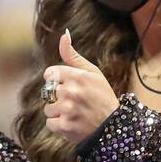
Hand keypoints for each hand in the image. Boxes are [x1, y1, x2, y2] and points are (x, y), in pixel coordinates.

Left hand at [42, 28, 119, 143]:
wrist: (113, 126)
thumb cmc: (102, 97)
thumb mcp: (92, 73)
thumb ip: (73, 56)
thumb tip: (64, 34)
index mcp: (77, 76)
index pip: (49, 74)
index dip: (57, 80)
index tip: (67, 86)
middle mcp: (71, 91)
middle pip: (48, 92)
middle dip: (58, 97)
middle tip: (75, 102)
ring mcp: (67, 110)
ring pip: (48, 108)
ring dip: (58, 112)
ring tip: (74, 113)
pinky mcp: (65, 126)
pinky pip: (50, 123)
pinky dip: (59, 125)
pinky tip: (72, 123)